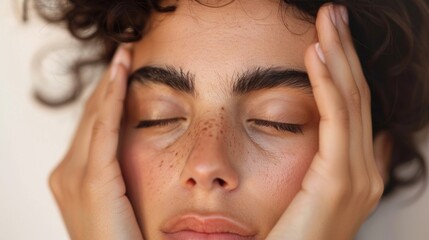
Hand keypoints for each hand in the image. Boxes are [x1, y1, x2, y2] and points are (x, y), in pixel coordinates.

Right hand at [48, 46, 142, 239]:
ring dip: (111, 83)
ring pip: (95, 117)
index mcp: (71, 177)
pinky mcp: (92, 181)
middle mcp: (65, 173)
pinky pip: (103, 131)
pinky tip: (122, 75)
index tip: (123, 69)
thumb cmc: (125, 239)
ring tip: (125, 55)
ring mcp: (74, 176)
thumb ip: (118, 173)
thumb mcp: (119, 200)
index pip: (92, 125)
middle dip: (108, 83)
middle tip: (126, 53)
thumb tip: (133, 149)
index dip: (107, 95)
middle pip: (91, 116)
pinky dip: (112, 100)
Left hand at [266, 4, 383, 239]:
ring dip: (340, 54)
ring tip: (328, 19)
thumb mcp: (318, 192)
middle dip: (346, 49)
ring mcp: (358, 175)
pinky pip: (336, 119)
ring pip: (351, 100)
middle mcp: (367, 169)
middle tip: (333, 13)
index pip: (355, 104)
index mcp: (360, 169)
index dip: (345, 66)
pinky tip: (317, 52)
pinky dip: (328, 83)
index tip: (329, 36)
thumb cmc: (291, 234)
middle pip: (357, 94)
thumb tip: (361, 135)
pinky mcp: (339, 180)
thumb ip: (340, 163)